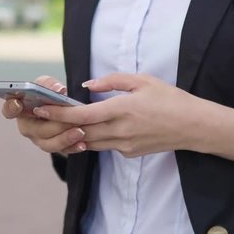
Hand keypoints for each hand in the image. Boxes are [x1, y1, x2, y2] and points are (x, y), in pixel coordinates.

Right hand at [2, 75, 86, 154]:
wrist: (62, 107)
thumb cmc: (49, 94)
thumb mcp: (48, 84)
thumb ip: (49, 84)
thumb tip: (58, 89)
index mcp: (21, 109)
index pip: (9, 109)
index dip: (11, 107)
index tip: (18, 103)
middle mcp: (27, 126)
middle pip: (36, 130)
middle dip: (54, 126)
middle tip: (70, 121)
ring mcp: (39, 139)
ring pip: (48, 144)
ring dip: (65, 139)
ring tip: (80, 132)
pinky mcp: (53, 146)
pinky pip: (61, 151)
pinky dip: (72, 147)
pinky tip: (83, 143)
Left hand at [32, 73, 203, 157]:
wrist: (193, 126)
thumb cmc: (169, 99)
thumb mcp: (142, 80)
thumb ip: (112, 81)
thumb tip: (87, 85)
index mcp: (122, 109)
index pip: (81, 115)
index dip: (58, 114)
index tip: (40, 109)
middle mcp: (120, 130)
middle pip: (80, 132)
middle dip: (60, 125)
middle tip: (43, 116)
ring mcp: (124, 144)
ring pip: (90, 142)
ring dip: (74, 134)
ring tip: (60, 123)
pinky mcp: (129, 153)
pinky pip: (105, 146)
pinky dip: (94, 138)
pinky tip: (90, 129)